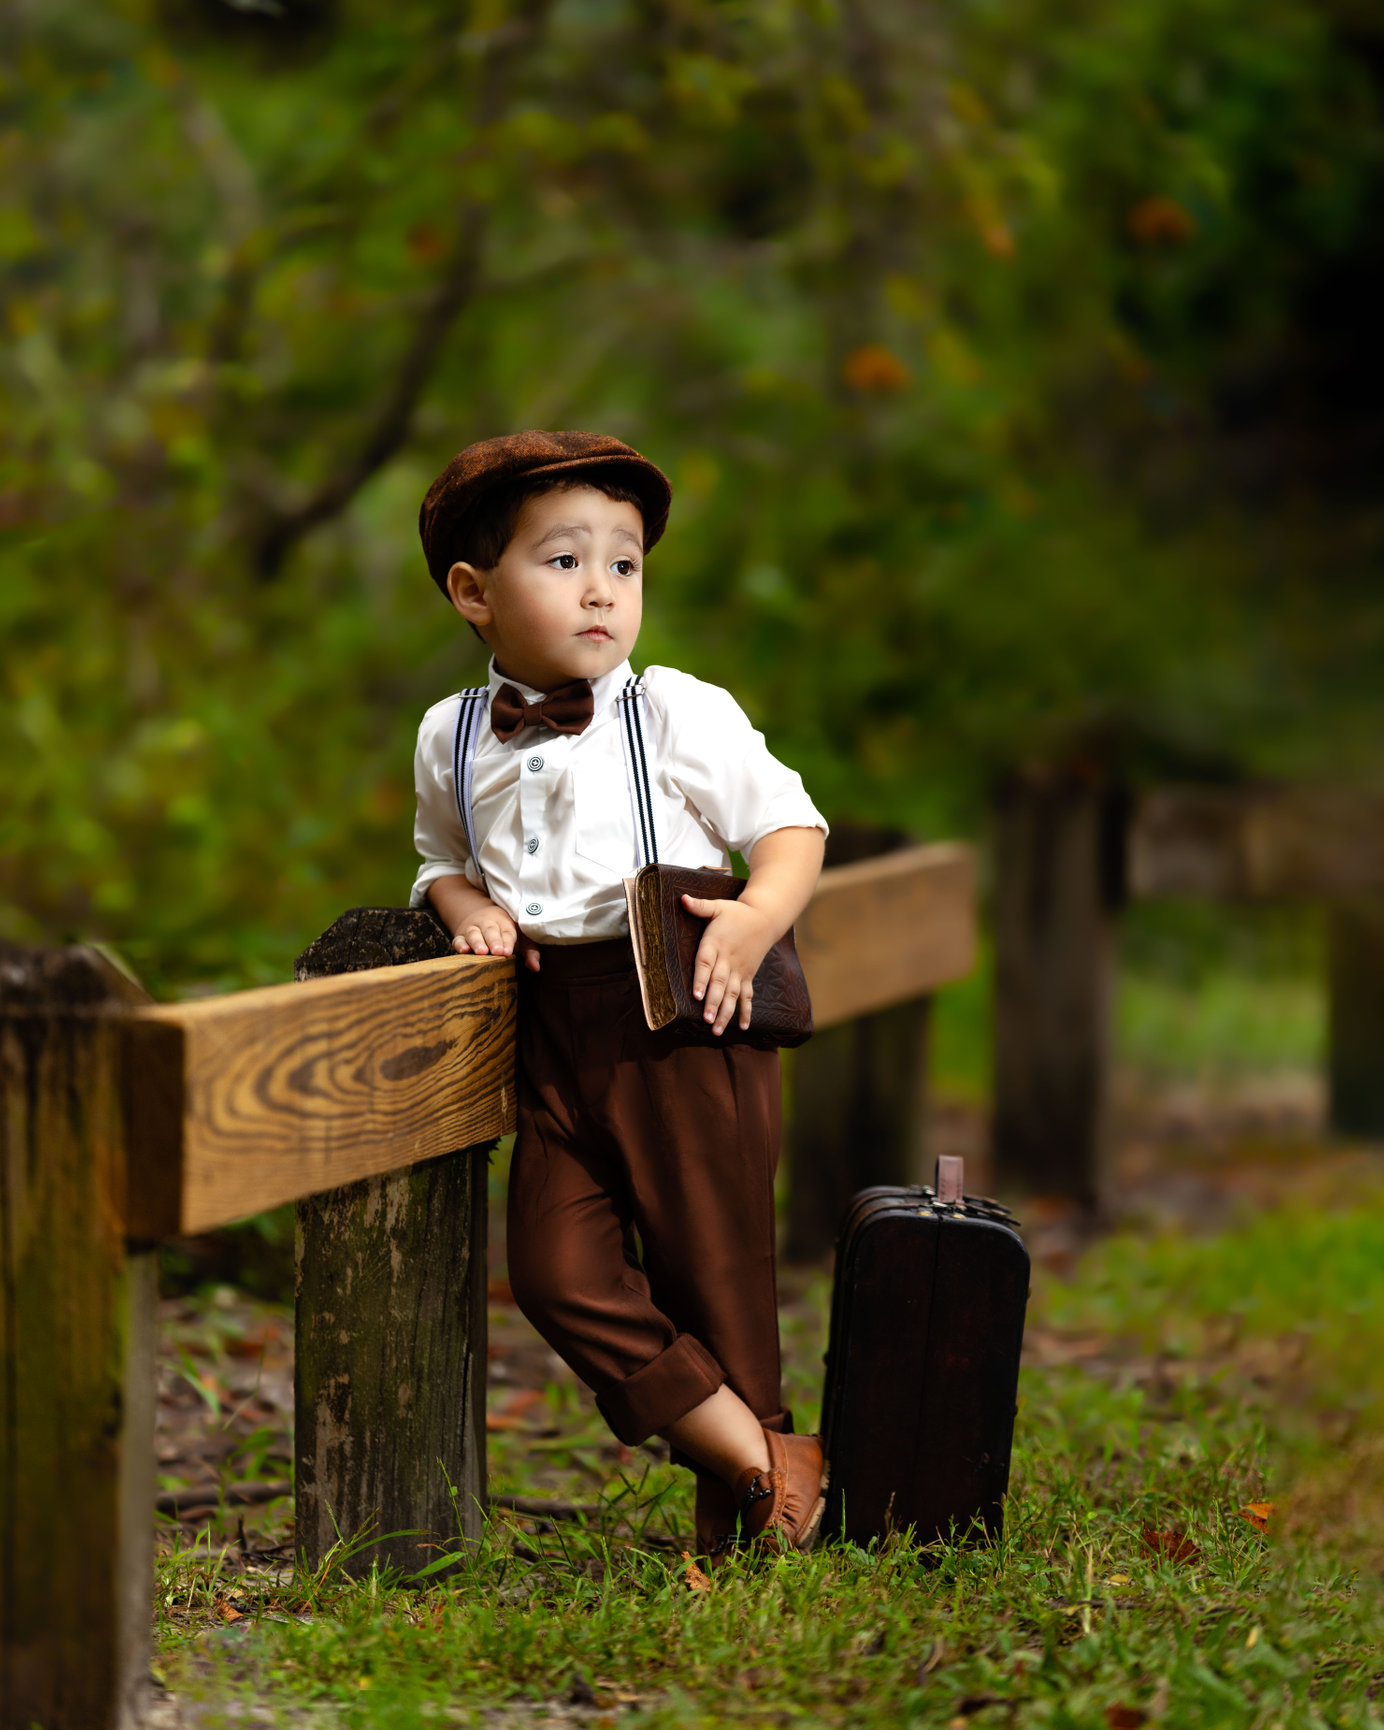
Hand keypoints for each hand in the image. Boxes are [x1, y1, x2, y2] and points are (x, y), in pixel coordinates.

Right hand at [429, 875, 541, 971]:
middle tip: (497, 951)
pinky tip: (463, 950)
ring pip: (473, 933)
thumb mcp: (521, 939)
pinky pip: (458, 939)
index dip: (507, 941)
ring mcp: (472, 929)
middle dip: (493, 940)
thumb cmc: (505, 933)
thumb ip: (529, 952)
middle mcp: (487, 923)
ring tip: (481, 952)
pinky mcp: (460, 936)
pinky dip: (459, 944)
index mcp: (504, 922)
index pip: (507, 931)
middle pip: (490, 930)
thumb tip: (535, 967)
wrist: (481, 917)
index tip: (508, 951)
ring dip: (477, 942)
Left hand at [681, 894, 775, 1034]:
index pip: (707, 963)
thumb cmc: (736, 913)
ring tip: (717, 1030)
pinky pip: (747, 996)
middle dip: (714, 1003)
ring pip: (732, 995)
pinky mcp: (748, 976)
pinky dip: (746, 1012)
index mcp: (716, 944)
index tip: (697, 995)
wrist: (765, 918)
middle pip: (720, 984)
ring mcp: (740, 970)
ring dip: (726, 1013)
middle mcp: (728, 960)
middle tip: (707, 1021)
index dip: (702, 979)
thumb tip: (681, 898)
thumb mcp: (718, 906)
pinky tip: (742, 1027)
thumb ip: (699, 906)